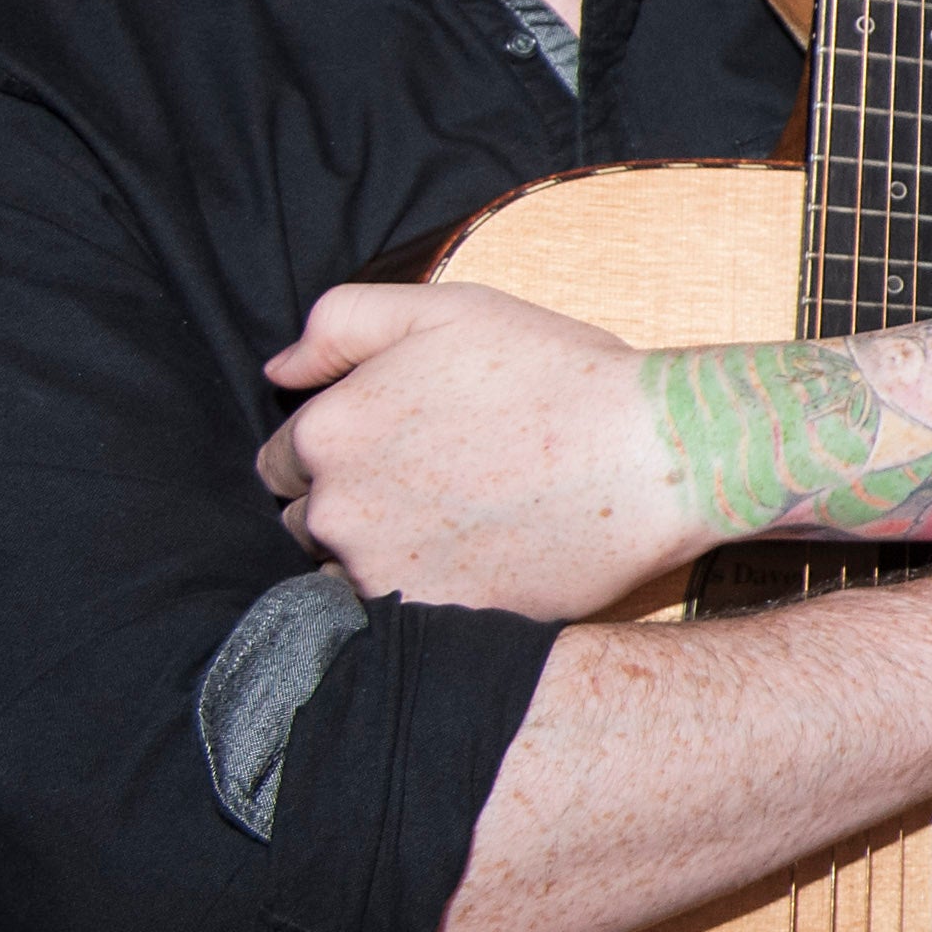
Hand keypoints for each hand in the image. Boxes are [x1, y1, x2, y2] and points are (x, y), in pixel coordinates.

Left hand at [260, 281, 704, 617]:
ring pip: (348, 574)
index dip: (341, 451)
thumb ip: (341, 323)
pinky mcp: (434, 621)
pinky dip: (426, 595)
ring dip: (385, 556)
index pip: (284, 461)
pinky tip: (478, 563)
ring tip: (459, 528)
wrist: (652, 453)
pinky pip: (398, 619)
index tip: (398, 447)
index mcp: (326, 433)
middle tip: (436, 485)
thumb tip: (279, 370)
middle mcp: (335, 511)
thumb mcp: (445, 309)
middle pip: (308, 523)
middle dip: (355, 505)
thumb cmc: (555, 371)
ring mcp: (381, 574)